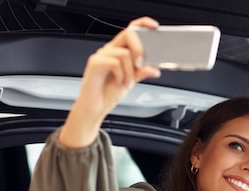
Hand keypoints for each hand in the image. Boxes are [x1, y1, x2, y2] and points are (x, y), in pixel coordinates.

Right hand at [60, 16, 161, 147]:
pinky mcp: (95, 63)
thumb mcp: (131, 81)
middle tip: (140, 66)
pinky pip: (114, 62)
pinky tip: (119, 82)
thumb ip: (142, 72)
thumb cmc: (108, 93)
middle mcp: (110, 50)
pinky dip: (121, 75)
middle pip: (128, 35)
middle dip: (139, 50)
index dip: (142, 24)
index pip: (130, 31)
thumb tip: (154, 69)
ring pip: (124, 53)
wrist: (95, 108)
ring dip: (130, 72)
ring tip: (126, 83)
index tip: (154, 27)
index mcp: (119, 51)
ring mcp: (101, 55)